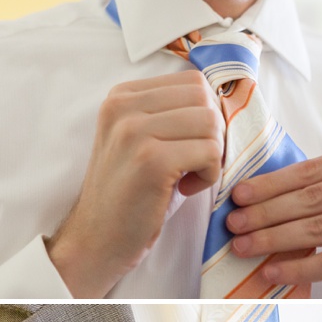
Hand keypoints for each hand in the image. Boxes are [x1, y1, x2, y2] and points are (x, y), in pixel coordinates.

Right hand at [47, 72, 223, 297]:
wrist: (97, 240)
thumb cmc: (132, 195)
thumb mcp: (145, 142)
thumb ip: (172, 115)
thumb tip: (224, 103)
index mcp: (122, 96)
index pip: (192, 81)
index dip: (207, 115)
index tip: (192, 146)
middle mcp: (123, 106)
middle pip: (204, 98)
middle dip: (215, 133)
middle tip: (197, 164)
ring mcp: (134, 132)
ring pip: (211, 123)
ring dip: (214, 154)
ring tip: (191, 177)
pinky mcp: (151, 161)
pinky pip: (210, 152)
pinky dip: (210, 174)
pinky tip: (186, 189)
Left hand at [225, 144, 321, 297]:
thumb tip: (279, 198)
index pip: (311, 169)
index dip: (270, 183)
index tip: (239, 195)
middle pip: (309, 197)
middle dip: (264, 212)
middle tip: (232, 224)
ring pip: (317, 227)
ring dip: (273, 239)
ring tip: (243, 248)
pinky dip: (300, 266)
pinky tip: (275, 272)